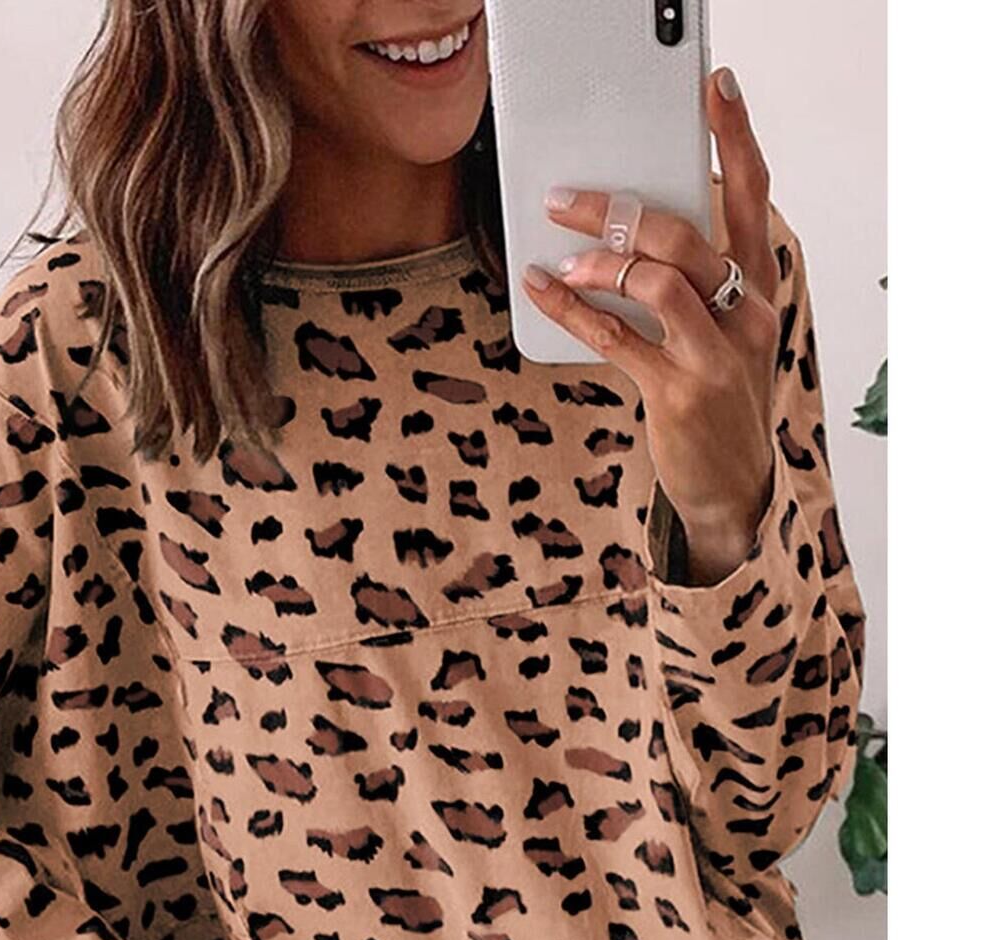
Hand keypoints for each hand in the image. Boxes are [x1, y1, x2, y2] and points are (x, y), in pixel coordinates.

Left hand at [522, 66, 781, 583]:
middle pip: (686, 236)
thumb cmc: (718, 400)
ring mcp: (716, 355)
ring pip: (658, 282)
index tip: (716, 89)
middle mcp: (747, 315)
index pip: (753, 197)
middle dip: (619, 211)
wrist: (734, 488)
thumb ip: (689, 286)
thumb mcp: (722, 336)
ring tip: (561, 262)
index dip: (736, 139)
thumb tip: (619, 237)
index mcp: (760, 289)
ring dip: (599, 265)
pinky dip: (573, 312)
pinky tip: (542, 292)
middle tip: (566, 198)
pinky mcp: (679, 393)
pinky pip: (617, 340)